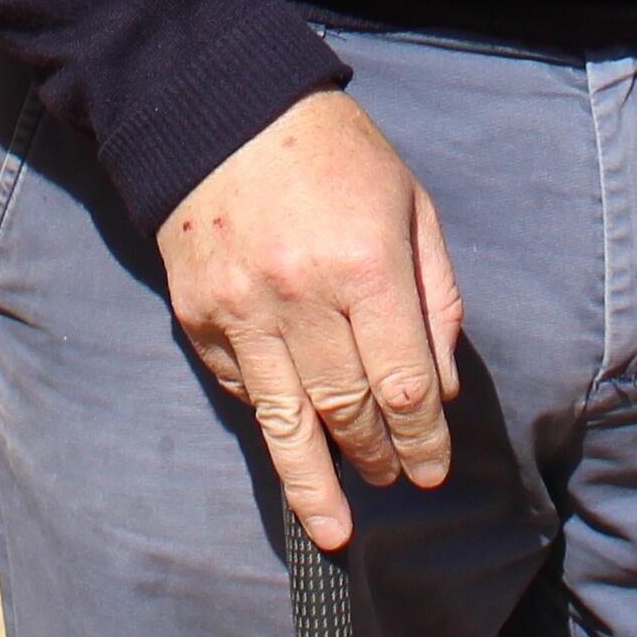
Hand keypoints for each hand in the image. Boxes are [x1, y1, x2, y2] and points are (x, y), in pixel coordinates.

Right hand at [156, 90, 465, 551]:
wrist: (219, 109)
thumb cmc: (332, 152)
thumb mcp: (410, 204)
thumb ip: (435, 296)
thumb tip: (439, 387)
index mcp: (366, 266)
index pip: (404, 386)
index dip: (423, 441)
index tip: (433, 471)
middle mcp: (301, 298)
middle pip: (350, 412)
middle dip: (379, 457)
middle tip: (395, 479)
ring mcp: (242, 312)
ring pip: (286, 423)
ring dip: (317, 482)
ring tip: (336, 527)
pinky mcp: (197, 317)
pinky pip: (240, 389)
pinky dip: (269, 419)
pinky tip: (291, 435)